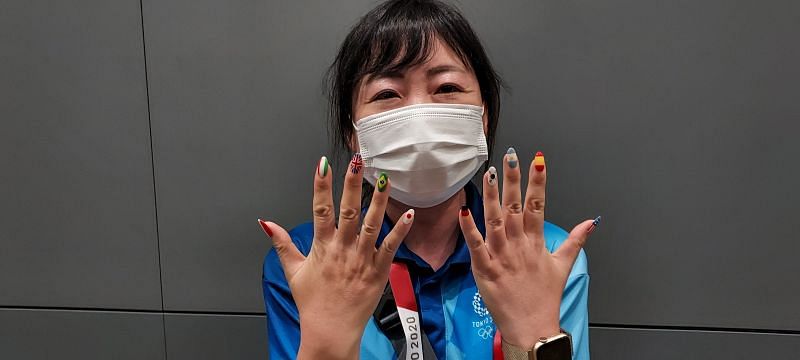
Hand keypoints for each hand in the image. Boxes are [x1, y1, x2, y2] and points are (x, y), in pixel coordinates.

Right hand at [258, 155, 412, 358]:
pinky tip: (407, 215)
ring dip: (378, 200)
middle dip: (352, 184)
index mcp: (322, 247)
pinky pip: (390, 247)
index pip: (320, 209)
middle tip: (357, 162)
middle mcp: (342, 250)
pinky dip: (399, 231)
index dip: (321, 185)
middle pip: (347, 211)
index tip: (322, 164)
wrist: (330, 331)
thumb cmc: (313, 303)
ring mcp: (361, 259)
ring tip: (384, 179)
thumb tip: (267, 224)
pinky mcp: (378, 271)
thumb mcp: (293, 271)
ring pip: (371, 224)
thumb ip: (282, 244)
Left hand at [458, 150, 597, 348]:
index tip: (538, 160)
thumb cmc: (544, 298)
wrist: (532, 327)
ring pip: (496, 220)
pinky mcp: (485, 269)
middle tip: (511, 157)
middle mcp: (519, 245)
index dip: (538, 182)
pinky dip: (469, 228)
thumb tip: (590, 222)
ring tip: (489, 174)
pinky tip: (463, 210)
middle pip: (517, 207)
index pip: (539, 205)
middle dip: (514, 180)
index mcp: (536, 242)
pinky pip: (476, 245)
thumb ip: (575, 240)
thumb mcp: (563, 266)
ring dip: (491, 196)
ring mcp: (501, 256)